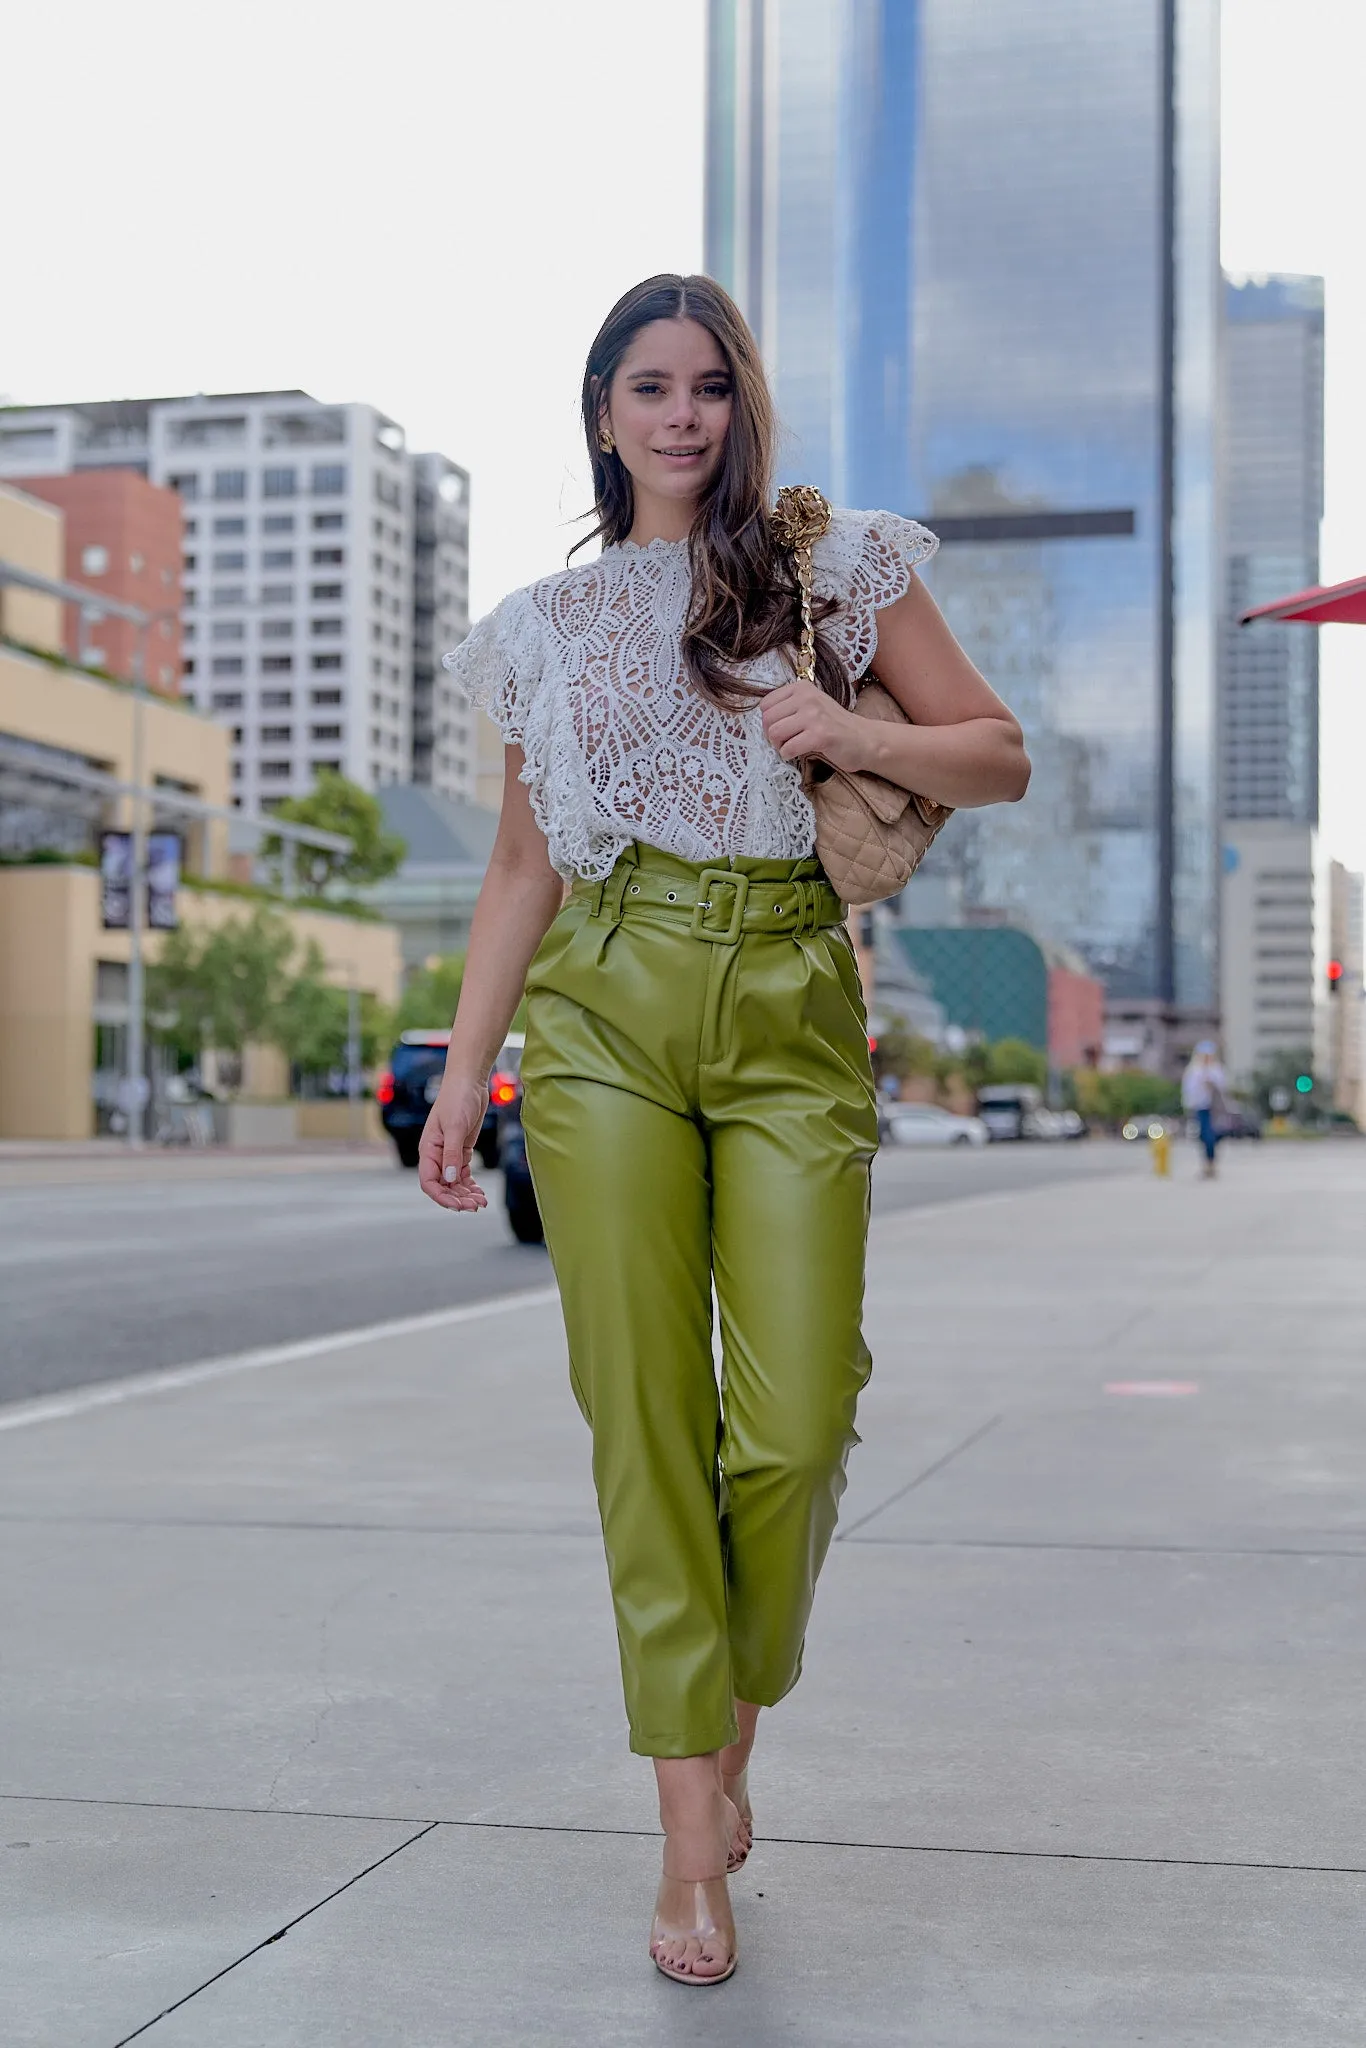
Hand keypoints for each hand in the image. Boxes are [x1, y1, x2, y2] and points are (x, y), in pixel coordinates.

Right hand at [418, 1072, 490, 1211]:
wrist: (469, 1081)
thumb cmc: (457, 1098)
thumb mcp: (455, 1127)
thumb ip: (452, 1154)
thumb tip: (449, 1179)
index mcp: (428, 1149)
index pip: (428, 1182)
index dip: (441, 1196)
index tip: (457, 1205)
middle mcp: (436, 1154)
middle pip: (443, 1186)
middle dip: (457, 1198)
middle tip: (476, 1206)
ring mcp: (449, 1153)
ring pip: (454, 1182)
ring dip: (465, 1194)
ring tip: (481, 1202)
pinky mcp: (462, 1150)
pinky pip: (462, 1174)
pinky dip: (470, 1185)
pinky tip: (480, 1193)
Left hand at [760, 680, 870, 773]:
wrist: (864, 738)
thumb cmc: (835, 725)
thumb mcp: (811, 705)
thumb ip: (789, 707)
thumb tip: (763, 721)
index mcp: (801, 688)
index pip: (766, 704)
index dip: (768, 722)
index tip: (781, 729)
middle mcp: (807, 697)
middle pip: (767, 719)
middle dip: (771, 736)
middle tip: (784, 742)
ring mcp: (814, 715)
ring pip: (775, 733)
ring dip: (779, 746)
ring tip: (791, 747)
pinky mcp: (820, 734)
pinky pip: (788, 748)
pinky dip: (788, 755)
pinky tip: (798, 754)